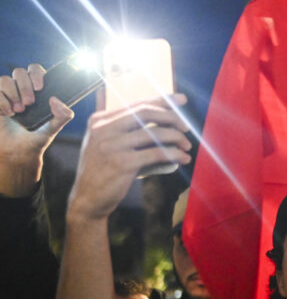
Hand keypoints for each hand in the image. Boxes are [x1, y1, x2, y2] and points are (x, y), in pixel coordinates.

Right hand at [0, 64, 75, 196]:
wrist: (18, 151)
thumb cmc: (36, 138)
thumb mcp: (53, 129)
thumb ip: (62, 116)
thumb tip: (55, 99)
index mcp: (36, 91)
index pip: (35, 70)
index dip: (36, 73)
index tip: (40, 88)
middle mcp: (20, 90)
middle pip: (19, 72)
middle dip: (25, 86)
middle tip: (29, 104)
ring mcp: (5, 95)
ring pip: (5, 79)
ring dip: (12, 94)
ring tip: (18, 111)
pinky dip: (2, 101)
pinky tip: (7, 114)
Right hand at [65, 95, 191, 222]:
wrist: (87, 198)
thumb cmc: (104, 170)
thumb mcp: (108, 144)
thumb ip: (127, 130)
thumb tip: (165, 120)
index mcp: (100, 120)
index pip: (136, 104)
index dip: (162, 100)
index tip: (182, 99)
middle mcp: (103, 129)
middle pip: (146, 112)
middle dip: (172, 117)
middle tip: (186, 127)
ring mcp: (111, 145)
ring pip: (154, 133)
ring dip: (176, 137)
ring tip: (187, 146)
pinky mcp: (121, 163)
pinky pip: (157, 153)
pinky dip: (174, 154)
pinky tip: (183, 159)